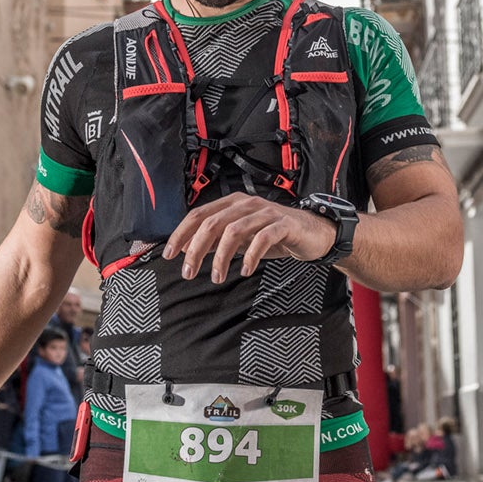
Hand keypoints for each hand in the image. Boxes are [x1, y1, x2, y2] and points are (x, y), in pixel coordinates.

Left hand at [163, 194, 336, 282]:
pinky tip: (246, 270)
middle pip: (212, 223)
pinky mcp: (283, 224)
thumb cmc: (275, 235)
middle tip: (189, 272)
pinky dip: (251, 255)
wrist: (313, 232)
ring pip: (234, 230)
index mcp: (232, 204)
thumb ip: (217, 240)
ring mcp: (265, 213)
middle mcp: (246, 204)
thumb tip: (189, 249)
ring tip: (217, 277)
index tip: (169, 254)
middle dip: (196, 248)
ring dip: (221, 256)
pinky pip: (263, 237)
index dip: (181, 233)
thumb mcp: (241, 237)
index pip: (199, 215)